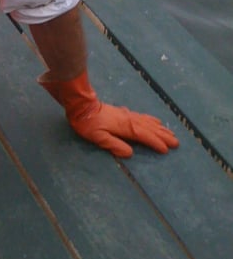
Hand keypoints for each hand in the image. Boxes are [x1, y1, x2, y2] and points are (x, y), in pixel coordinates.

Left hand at [39, 70, 179, 158]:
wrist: (81, 105)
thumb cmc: (87, 123)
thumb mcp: (97, 137)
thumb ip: (114, 144)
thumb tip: (130, 153)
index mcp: (125, 127)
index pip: (144, 136)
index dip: (156, 142)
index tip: (167, 150)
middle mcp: (129, 120)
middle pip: (150, 128)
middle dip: (163, 136)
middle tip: (176, 143)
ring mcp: (127, 115)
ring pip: (148, 122)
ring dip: (160, 128)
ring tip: (171, 133)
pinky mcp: (123, 112)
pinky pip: (142, 116)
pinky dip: (151, 120)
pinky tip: (155, 121)